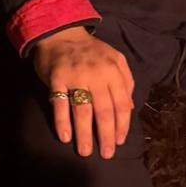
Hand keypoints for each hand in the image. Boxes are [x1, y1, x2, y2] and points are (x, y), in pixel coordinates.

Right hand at [31, 26, 135, 157]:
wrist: (61, 32)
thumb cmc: (90, 51)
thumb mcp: (115, 59)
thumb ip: (125, 81)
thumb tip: (129, 108)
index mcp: (113, 71)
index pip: (121, 103)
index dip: (122, 125)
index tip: (120, 141)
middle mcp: (96, 74)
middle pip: (104, 110)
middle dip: (106, 134)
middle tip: (107, 154)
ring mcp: (76, 76)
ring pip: (82, 110)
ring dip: (84, 133)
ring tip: (85, 151)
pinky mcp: (56, 78)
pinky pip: (60, 103)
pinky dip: (62, 121)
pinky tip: (65, 137)